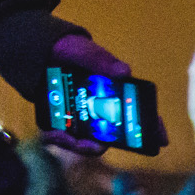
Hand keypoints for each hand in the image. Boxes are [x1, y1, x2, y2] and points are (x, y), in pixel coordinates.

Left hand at [42, 35, 169, 156]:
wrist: (33, 49)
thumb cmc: (66, 48)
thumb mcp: (84, 51)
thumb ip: (101, 60)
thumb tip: (125, 72)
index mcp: (113, 94)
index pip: (138, 113)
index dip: (152, 127)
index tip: (160, 140)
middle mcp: (100, 111)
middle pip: (110, 137)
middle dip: (100, 145)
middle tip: (88, 145)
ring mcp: (81, 118)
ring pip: (87, 142)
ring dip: (76, 145)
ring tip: (61, 137)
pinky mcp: (61, 121)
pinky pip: (63, 138)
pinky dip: (57, 140)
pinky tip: (50, 134)